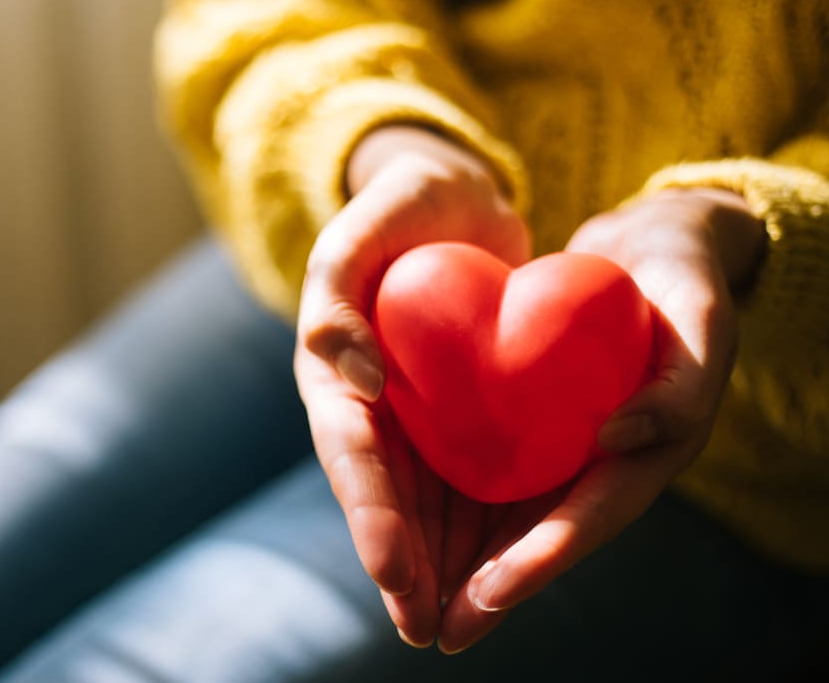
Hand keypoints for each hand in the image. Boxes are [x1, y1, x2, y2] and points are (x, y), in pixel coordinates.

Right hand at [294, 125, 528, 645]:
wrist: (454, 200)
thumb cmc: (405, 202)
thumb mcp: (368, 220)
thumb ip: (339, 287)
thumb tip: (348, 374)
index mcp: (331, 368)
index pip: (351, 452)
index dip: (371, 515)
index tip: (398, 571)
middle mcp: (366, 405)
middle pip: (382, 497)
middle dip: (401, 567)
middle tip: (425, 629)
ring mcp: (410, 417)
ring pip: (420, 504)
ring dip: (435, 568)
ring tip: (454, 628)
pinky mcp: (452, 417)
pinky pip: (463, 481)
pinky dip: (474, 530)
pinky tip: (496, 575)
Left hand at [436, 187, 766, 651]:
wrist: (653, 247)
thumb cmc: (685, 277)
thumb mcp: (701, 316)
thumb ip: (680, 384)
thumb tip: (620, 441)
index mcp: (653, 452)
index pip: (592, 515)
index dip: (543, 558)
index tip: (489, 594)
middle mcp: (606, 462)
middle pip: (544, 536)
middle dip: (492, 588)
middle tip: (439, 633)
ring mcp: (569, 447)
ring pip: (512, 517)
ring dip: (466, 564)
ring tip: (414, 608)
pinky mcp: (537, 423)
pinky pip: (492, 470)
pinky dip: (454, 504)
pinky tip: (407, 525)